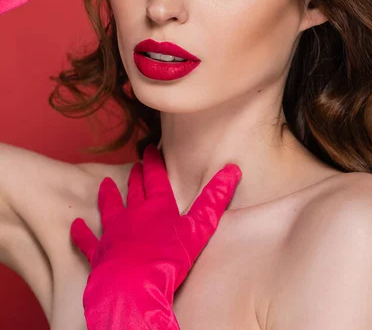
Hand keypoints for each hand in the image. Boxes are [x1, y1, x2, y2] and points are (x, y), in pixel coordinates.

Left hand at [71, 143, 241, 328]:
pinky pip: (88, 240)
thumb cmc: (168, 258)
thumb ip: (215, 199)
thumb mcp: (199, 228)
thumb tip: (233, 170)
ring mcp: (114, 233)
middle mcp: (134, 214)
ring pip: (110, 208)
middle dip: (136, 177)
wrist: (133, 286)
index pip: (156, 177)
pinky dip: (82, 233)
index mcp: (158, 207)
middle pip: (135, 190)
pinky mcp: (100, 253)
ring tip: (105, 185)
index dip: (154, 162)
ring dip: (108, 196)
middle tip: (135, 164)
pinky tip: (76, 225)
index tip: (150, 148)